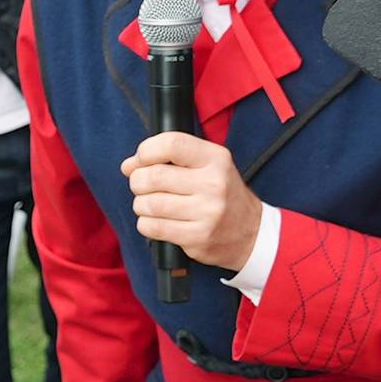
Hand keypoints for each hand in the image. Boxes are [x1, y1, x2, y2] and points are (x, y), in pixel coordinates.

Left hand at [121, 132, 262, 271]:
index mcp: (215, 158)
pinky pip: (153, 227)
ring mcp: (206, 212)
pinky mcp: (196, 237)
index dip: (146, 151)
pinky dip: (146, 224)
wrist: (251, 233)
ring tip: (151, 205)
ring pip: (148, 204)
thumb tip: (128, 165)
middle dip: (137, 181)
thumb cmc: (222, 195)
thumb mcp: (207, 165)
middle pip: (153, 176)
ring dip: (141, 204)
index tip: (141, 160)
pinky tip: (157, 221)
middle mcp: (213, 184)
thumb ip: (169, 159)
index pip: (171, 144)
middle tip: (142, 186)